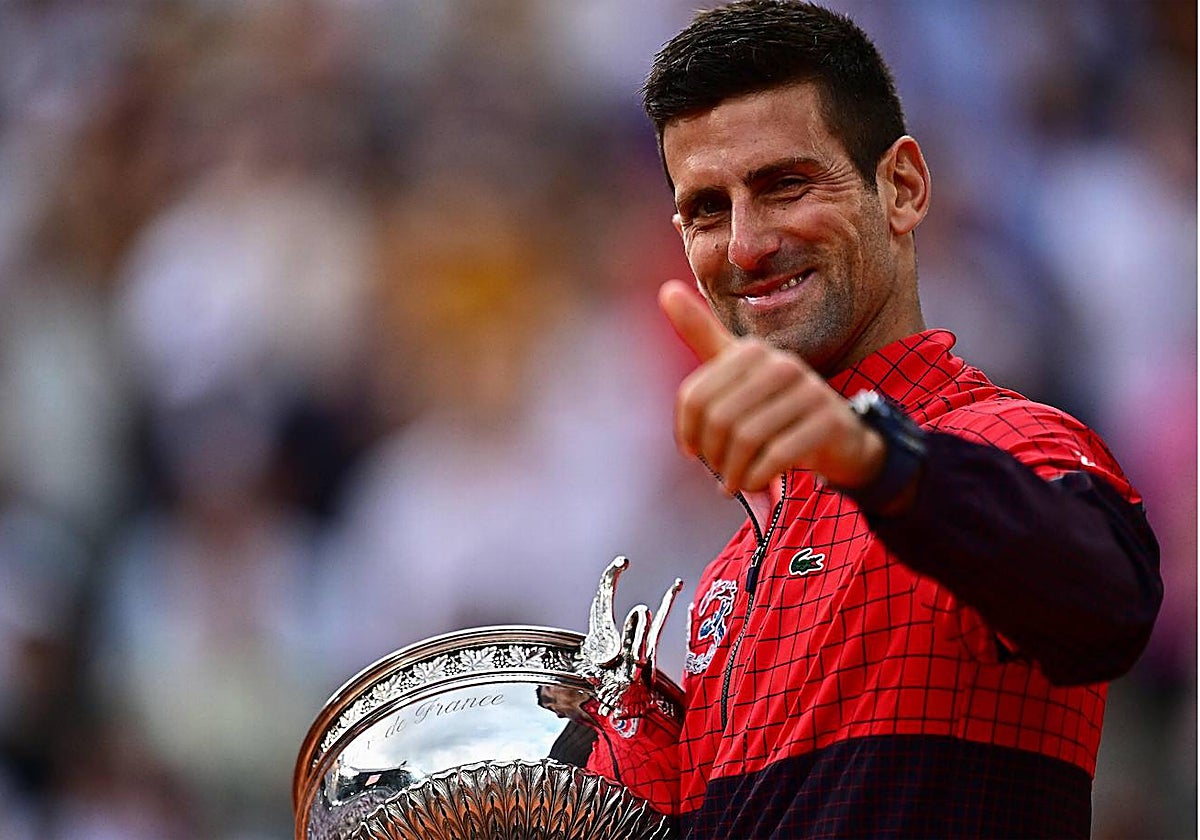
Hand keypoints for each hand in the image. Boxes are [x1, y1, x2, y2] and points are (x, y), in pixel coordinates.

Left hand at [657, 279, 885, 494]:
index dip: (687, 431)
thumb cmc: (775, 405)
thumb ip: (701, 335)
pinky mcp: (828, 420)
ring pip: (747, 438)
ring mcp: (809, 390)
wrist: (838, 436)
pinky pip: (777, 454)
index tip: (692, 451)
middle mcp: (781, 364)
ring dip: (734, 471)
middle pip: (720, 419)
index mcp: (751, 352)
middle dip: (712, 455)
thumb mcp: (737, 371)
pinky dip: (758, 476)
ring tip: (733, 483)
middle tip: (716, 472)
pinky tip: (755, 484)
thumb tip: (666, 290)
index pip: (696, 397)